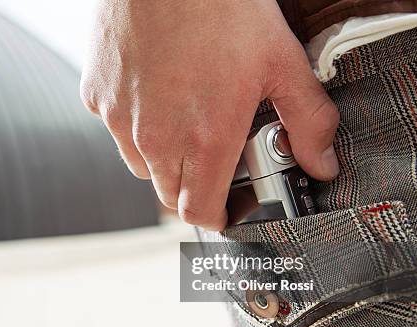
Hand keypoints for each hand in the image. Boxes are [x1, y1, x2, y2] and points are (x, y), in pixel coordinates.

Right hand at [80, 0, 339, 229]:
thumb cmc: (222, 9)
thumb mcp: (282, 62)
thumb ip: (308, 121)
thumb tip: (322, 166)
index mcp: (203, 141)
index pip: (198, 213)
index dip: (216, 216)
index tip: (227, 207)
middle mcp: (154, 140)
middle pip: (169, 193)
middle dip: (193, 187)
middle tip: (213, 155)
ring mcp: (118, 119)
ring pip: (140, 165)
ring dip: (163, 158)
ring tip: (183, 119)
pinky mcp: (95, 96)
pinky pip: (115, 128)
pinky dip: (134, 124)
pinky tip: (153, 91)